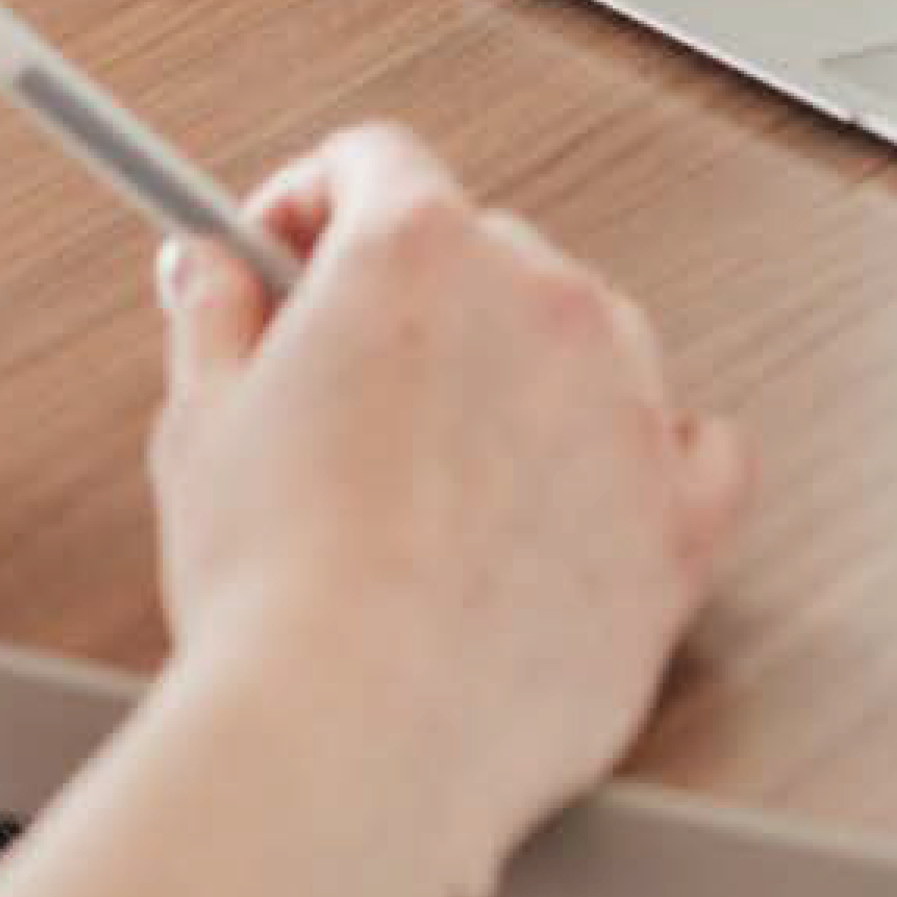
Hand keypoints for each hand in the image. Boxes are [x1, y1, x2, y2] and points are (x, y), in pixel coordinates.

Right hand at [142, 126, 746, 896]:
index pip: (377, 161)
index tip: (286, 257)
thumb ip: (214, 317)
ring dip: (524, 375)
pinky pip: (697, 447)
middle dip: (414, 303)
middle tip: (344, 387)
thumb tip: (214, 273)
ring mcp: (625, 404)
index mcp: (418, 253)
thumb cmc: (277, 593)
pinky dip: (643, 459)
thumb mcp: (199, 424)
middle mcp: (541, 301)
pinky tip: (582, 495)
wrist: (357, 735)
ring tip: (444, 475)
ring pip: (589, 339)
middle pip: (484, 249)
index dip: (313, 204)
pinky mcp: (678, 517)